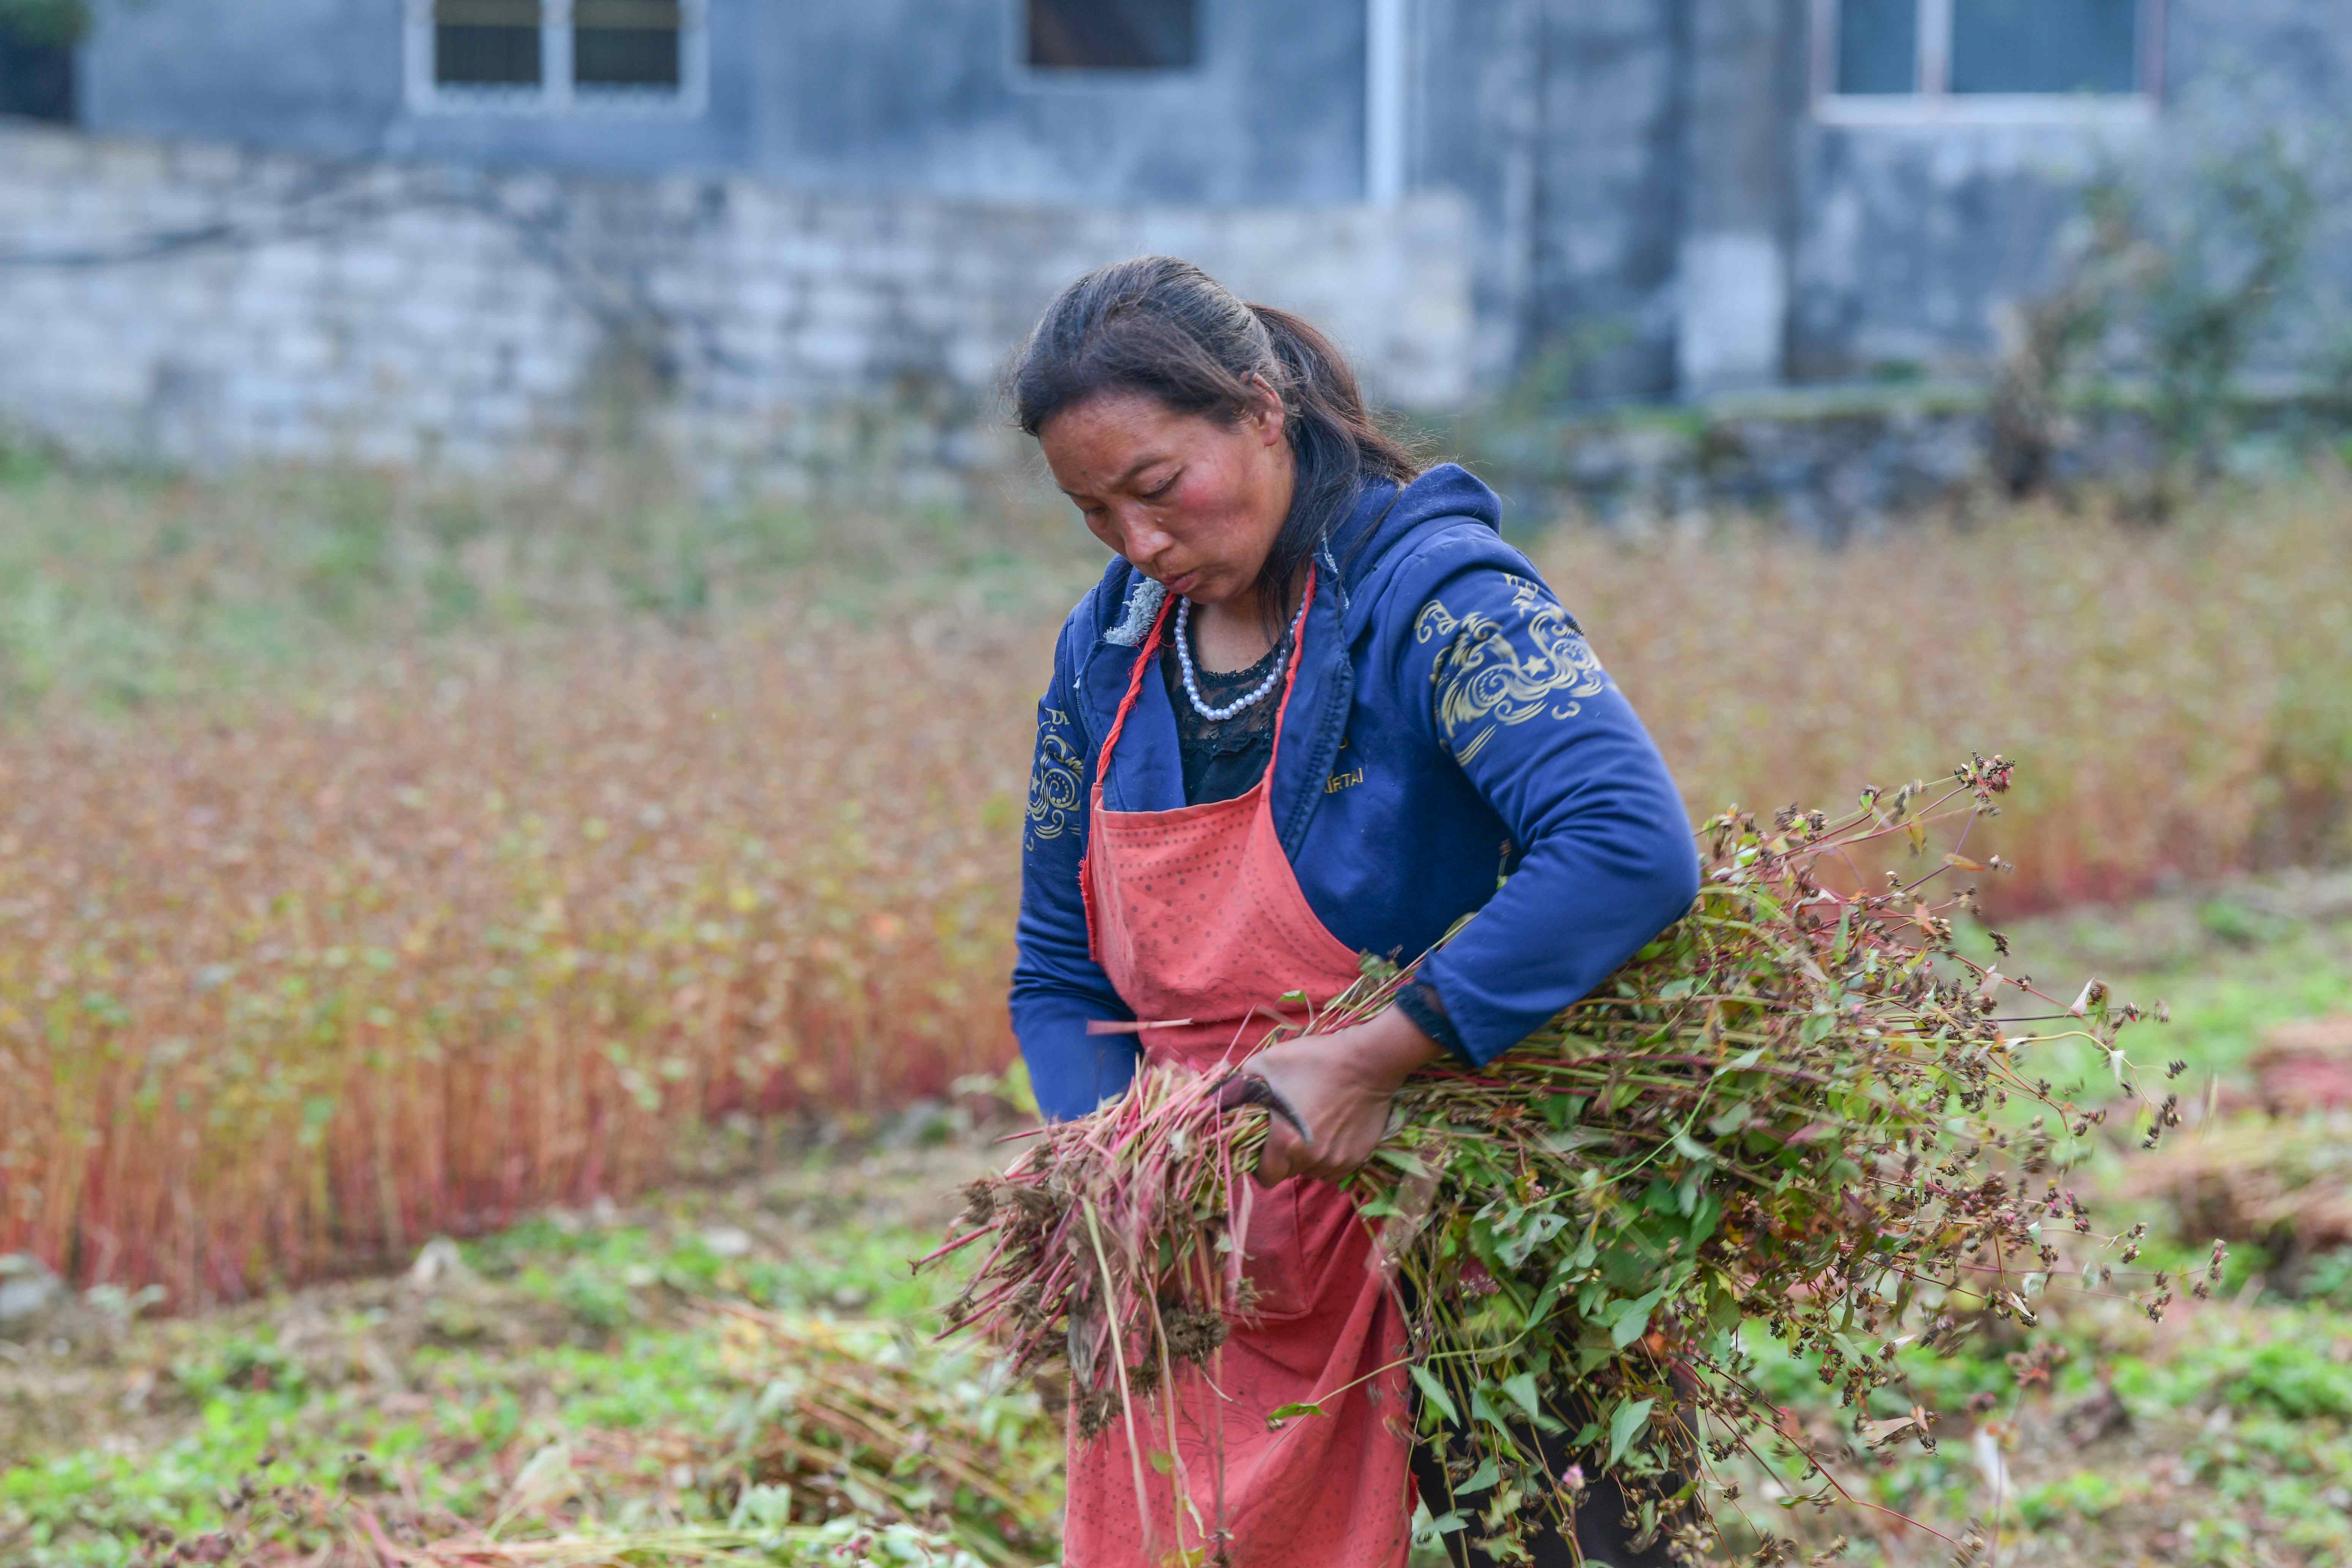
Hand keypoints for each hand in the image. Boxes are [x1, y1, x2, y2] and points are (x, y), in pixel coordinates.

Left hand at [1247, 1006, 1443, 1185]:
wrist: (1369, 1061)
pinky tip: (1331, 1130)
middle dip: (1283, 1158)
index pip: (1265, 1178)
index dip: (1259, 1167)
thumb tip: (1221, 1098)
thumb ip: (1240, 1086)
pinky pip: (1334, 1166)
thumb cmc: (1315, 1060)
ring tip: (1311, 1126)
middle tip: (1287, 1131)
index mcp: (1286, 1141)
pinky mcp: (1358, 1157)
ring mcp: (1338, 1160)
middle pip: (1289, 1173)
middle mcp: (1312, 1158)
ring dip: (1307, 1156)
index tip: (1262, 1150)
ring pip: (1313, 1171)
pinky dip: (1329, 1155)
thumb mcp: (1267, 1064)